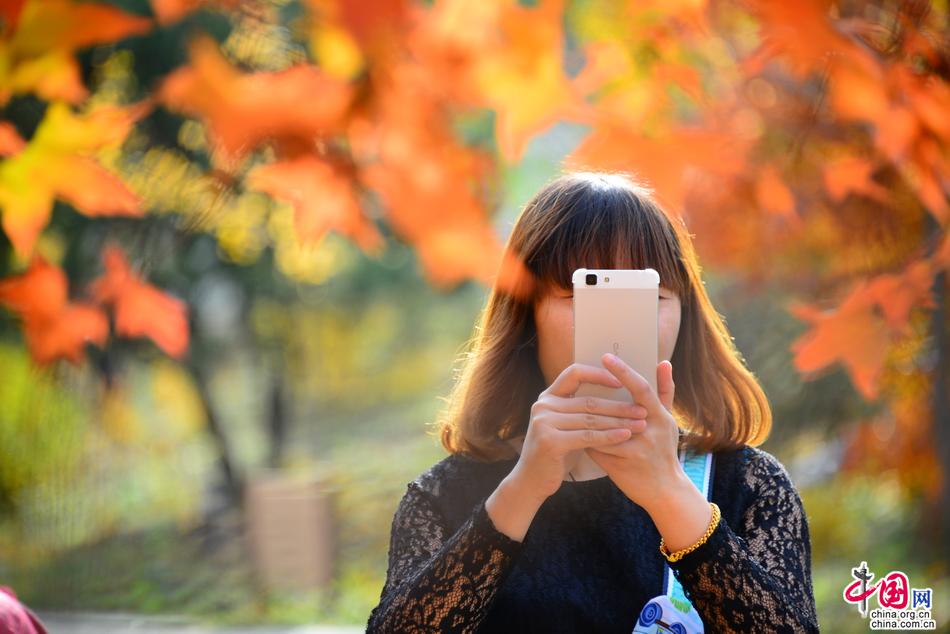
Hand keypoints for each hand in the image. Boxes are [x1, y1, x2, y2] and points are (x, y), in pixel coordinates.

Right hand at [507, 362, 649, 502]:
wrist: (531, 480)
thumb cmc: (555, 453)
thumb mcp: (565, 426)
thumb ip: (580, 411)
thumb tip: (614, 396)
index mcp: (548, 397)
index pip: (574, 373)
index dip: (598, 374)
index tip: (620, 382)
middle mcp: (543, 406)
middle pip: (588, 401)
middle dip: (618, 406)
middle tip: (641, 410)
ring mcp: (544, 422)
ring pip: (590, 419)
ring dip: (618, 422)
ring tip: (640, 424)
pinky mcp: (550, 441)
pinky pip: (587, 437)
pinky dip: (609, 436)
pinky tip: (625, 436)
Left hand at [585, 353, 683, 510]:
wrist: (665, 491)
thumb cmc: (664, 450)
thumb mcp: (667, 421)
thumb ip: (664, 391)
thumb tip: (663, 362)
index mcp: (660, 417)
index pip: (641, 388)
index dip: (624, 371)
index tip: (606, 357)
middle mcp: (650, 432)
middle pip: (618, 408)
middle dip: (598, 394)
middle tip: (579, 381)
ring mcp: (636, 450)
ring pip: (601, 429)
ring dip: (587, 421)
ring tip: (574, 412)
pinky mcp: (621, 466)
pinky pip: (596, 448)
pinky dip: (586, 441)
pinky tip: (576, 436)